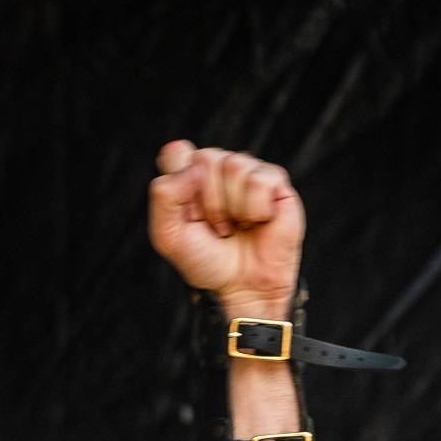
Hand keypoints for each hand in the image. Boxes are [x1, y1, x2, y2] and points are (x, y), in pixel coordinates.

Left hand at [149, 140, 304, 316]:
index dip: (179, 182)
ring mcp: (247, 171)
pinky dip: (255, 210)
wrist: (241, 286)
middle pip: (205, 158)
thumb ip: (164, 197)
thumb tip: (194, 167)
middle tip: (215, 226)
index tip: (187, 213)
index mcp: (188, 176)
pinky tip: (256, 221)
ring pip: (234, 165)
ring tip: (235, 226)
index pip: (175, 153)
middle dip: (208, 201)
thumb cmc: (206, 261)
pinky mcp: (275, 181)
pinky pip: (259, 180)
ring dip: (232, 207)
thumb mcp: (169, 236)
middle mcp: (218, 168)